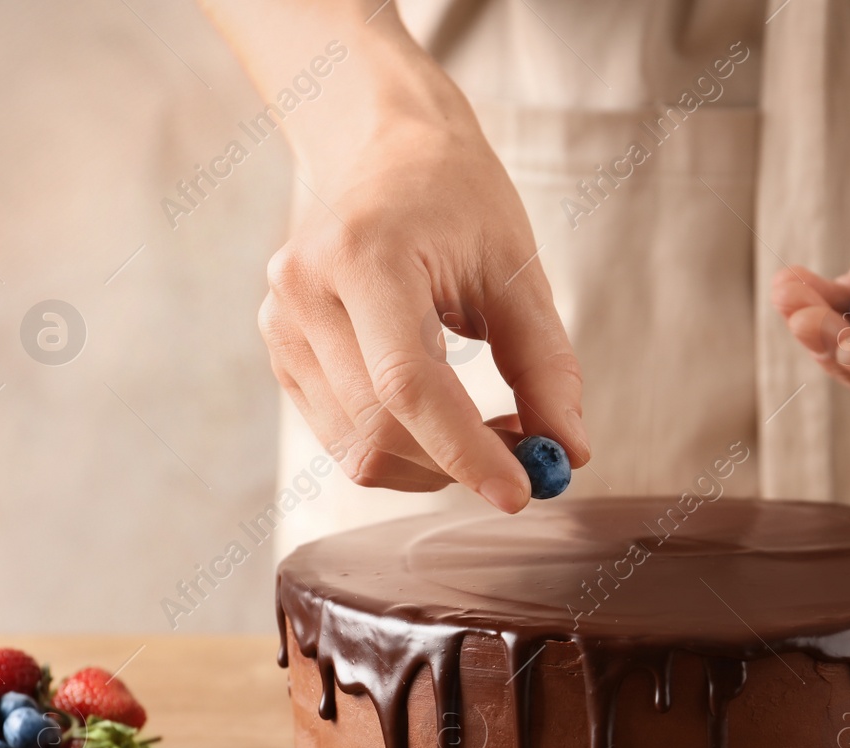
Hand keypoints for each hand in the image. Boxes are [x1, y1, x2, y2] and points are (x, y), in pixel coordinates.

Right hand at [258, 42, 589, 510]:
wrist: (383, 153)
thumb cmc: (459, 202)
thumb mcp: (518, 270)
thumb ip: (546, 364)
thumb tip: (568, 453)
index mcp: (362, 254)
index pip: (408, 384)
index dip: (465, 450)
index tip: (521, 492)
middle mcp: (304, 291)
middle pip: (379, 429)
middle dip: (459, 462)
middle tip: (526, 452)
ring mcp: (281, 326)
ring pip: (359, 450)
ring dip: (434, 465)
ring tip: (490, 426)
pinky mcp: (281, 354)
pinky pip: (344, 439)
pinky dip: (404, 450)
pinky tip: (442, 417)